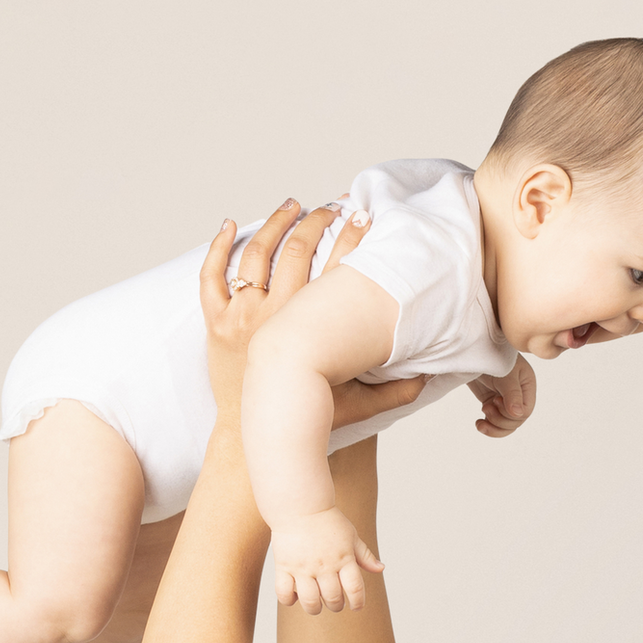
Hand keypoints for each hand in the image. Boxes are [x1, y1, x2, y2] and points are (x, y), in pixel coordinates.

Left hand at [199, 204, 425, 424]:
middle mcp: (276, 313)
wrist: (263, 436)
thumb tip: (430, 377)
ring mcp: (243, 316)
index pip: (336, 268)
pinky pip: (211, 276)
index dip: (353, 238)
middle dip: (317, 221)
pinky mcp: (218, 325)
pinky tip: (230, 225)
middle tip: (332, 208)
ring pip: (256, 254)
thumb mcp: (359, 406)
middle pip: (296, 248)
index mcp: (312, 328)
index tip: (364, 218)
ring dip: (275, 223)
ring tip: (292, 206)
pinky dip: (218, 246)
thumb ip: (395, 391)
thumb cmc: (310, 420)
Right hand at [273, 506, 381, 614]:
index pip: (355, 589)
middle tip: (334, 602)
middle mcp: (324, 565)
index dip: (358, 602)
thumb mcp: (351, 535)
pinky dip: (289, 600)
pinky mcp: (284, 566)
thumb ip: (364, 555)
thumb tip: (381, 569)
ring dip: (314, 608)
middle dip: (336, 605)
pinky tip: (295, 595)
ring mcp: (303, 566)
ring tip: (316, 604)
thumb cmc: (327, 521)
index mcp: (344, 558)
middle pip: (333, 598)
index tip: (356, 606)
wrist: (300, 504)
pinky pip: (284, 593)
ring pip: (310, 601)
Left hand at [467, 354, 536, 438]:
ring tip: (483, 412)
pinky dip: (488, 427)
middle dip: (500, 419)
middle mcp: (519, 395)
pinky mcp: (492, 403)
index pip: (526, 411)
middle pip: (516, 421)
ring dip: (494, 425)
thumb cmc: (492, 354)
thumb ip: (512, 394)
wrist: (471, 349)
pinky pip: (495, 423)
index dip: (511, 413)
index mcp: (527, 385)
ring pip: (506, 425)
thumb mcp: (504, 373)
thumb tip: (518, 415)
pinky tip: (479, 423)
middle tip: (487, 406)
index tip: (496, 400)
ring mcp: (505, 400)